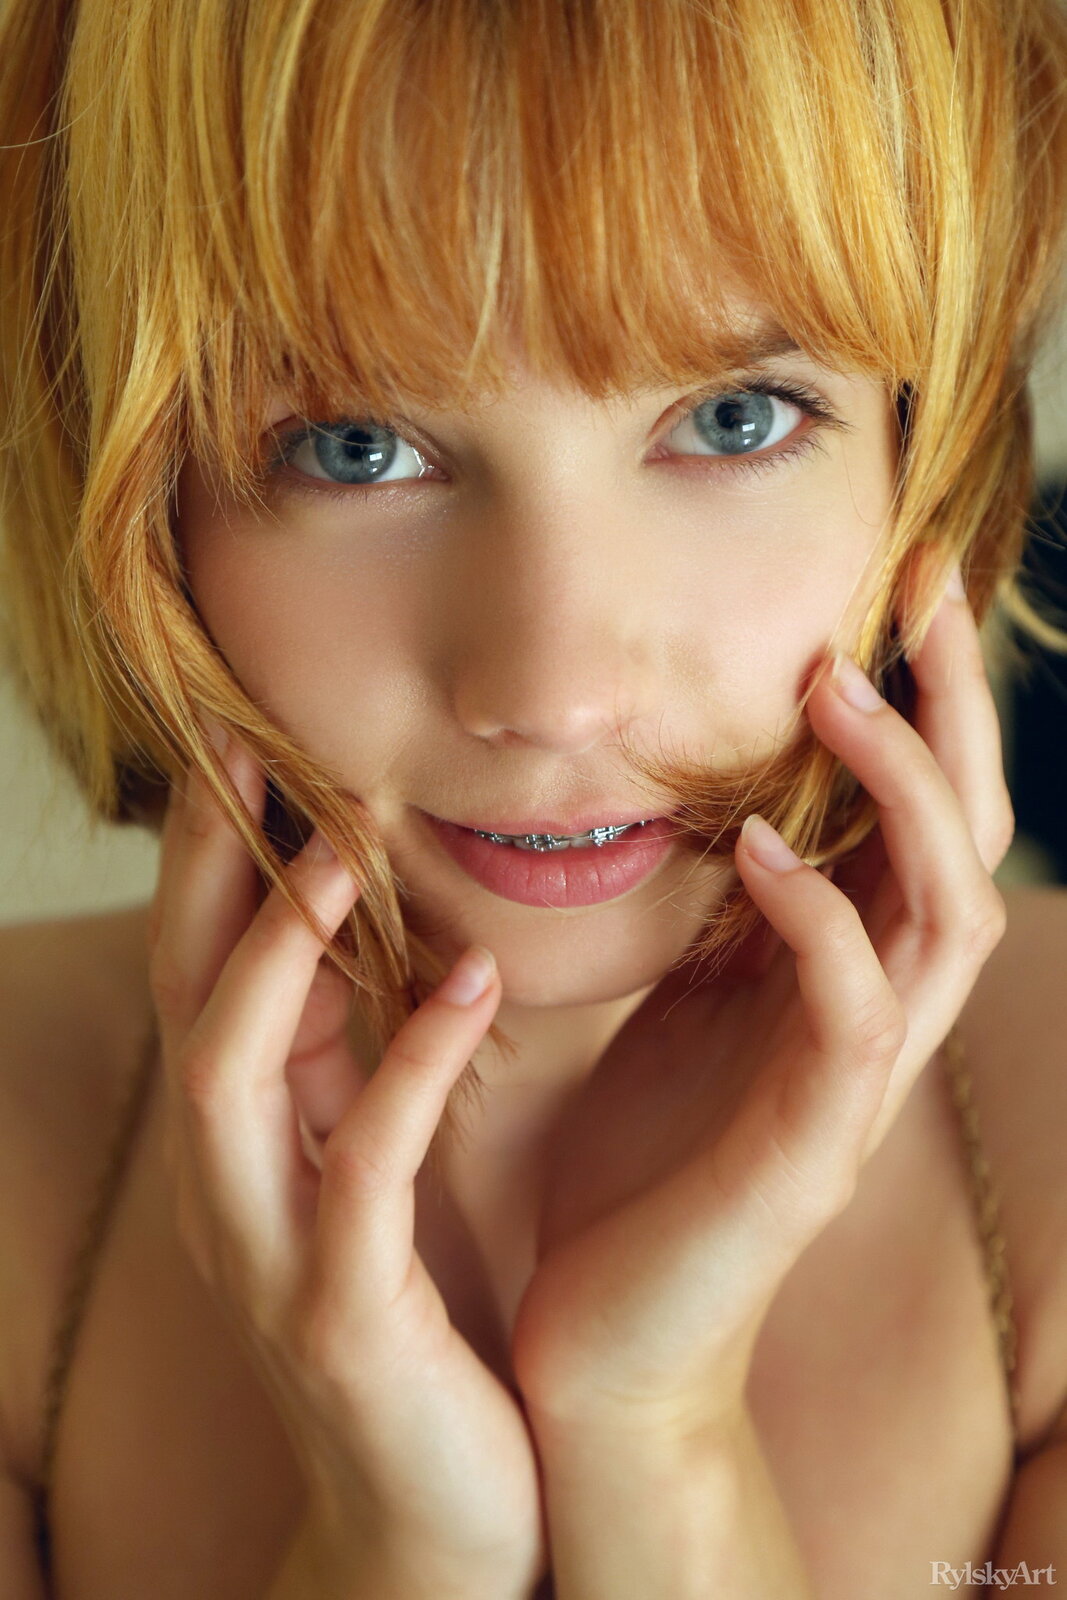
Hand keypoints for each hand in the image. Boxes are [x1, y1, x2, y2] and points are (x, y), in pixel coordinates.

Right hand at [149, 735, 546, 1595]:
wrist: (442, 1525)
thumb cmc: (425, 1333)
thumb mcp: (375, 1187)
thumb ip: (360, 1077)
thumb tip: (383, 948)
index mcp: (250, 1149)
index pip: (207, 977)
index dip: (220, 864)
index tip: (254, 748)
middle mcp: (230, 1189)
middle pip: (186, 997)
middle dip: (211, 873)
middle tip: (251, 747)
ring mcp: (273, 1254)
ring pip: (228, 1071)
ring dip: (278, 950)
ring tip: (339, 843)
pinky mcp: (343, 1314)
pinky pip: (360, 1165)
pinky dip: (407, 1064)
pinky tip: (469, 981)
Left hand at [509, 563, 1011, 1437]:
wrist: (605, 1340)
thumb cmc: (634, 1170)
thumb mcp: (675, 1010)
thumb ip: (720, 922)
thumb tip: (721, 810)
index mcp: (839, 979)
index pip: (915, 821)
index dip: (921, 706)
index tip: (885, 592)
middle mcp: (876, 1020)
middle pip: (965, 842)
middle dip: (952, 711)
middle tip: (917, 589)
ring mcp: (856, 1085)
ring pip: (943, 913)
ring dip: (899, 792)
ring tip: (836, 688)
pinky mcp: (814, 1147)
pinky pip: (855, 1010)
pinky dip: (817, 917)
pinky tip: (755, 850)